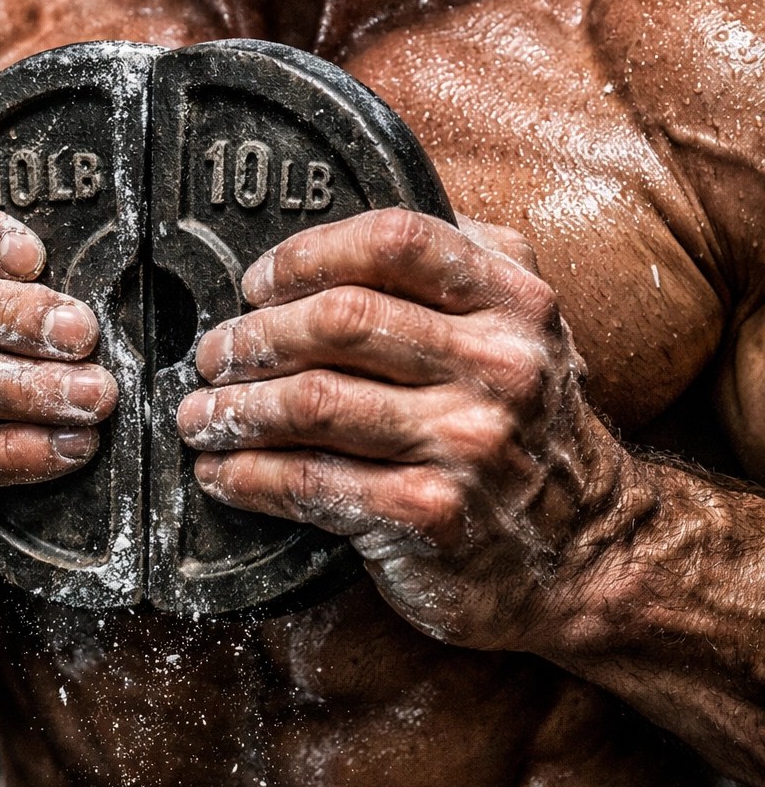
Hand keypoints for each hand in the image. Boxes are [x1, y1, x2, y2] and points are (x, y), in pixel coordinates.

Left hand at [176, 208, 622, 648]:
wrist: (587, 551)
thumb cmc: (532, 430)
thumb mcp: (526, 330)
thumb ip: (464, 265)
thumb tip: (349, 236)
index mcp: (513, 302)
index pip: (394, 241)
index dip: (308, 254)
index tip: (258, 283)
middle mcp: (497, 365)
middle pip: (337, 320)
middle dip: (252, 336)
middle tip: (213, 354)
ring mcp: (464, 442)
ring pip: (310, 403)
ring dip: (233, 407)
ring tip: (199, 413)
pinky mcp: (428, 514)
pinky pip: (308, 482)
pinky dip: (247, 476)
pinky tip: (221, 472)